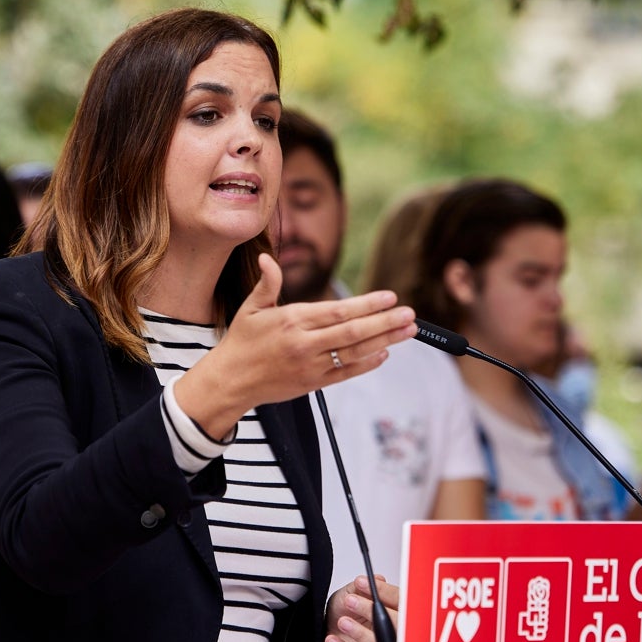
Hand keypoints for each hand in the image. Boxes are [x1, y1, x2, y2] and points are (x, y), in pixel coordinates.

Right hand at [175, 254, 416, 438]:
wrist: (230, 381)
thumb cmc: (242, 341)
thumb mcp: (251, 308)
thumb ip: (267, 283)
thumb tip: (266, 258)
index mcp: (292, 320)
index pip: (338, 311)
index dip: (367, 305)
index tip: (389, 297)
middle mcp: (304, 343)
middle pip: (353, 331)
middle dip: (385, 322)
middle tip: (410, 314)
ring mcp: (310, 365)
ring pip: (354, 352)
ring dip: (385, 341)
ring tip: (408, 332)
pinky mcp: (312, 384)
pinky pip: (345, 373)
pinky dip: (367, 363)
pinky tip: (385, 353)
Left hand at [322, 574, 399, 641]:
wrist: (330, 634)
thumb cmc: (344, 612)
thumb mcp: (351, 593)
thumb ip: (363, 588)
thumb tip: (376, 579)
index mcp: (397, 611)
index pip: (400, 602)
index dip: (384, 592)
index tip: (364, 583)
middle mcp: (396, 633)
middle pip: (394, 625)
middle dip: (371, 611)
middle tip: (351, 601)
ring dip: (360, 633)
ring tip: (342, 621)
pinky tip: (332, 640)